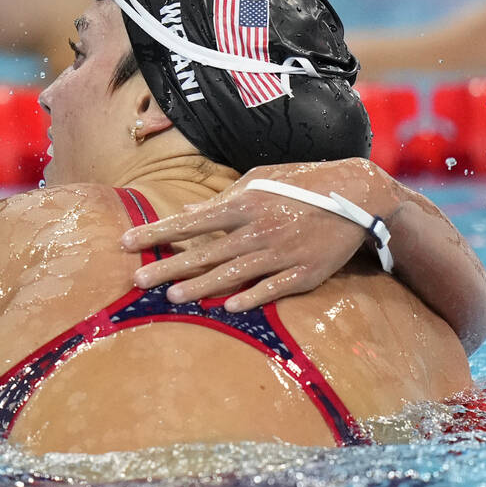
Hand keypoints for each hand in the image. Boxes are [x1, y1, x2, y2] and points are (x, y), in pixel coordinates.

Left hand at [119, 159, 400, 310]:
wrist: (359, 196)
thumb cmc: (302, 183)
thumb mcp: (261, 178)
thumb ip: (226, 197)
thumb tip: (191, 211)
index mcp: (245, 203)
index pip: (191, 220)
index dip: (157, 232)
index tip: (126, 242)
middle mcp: (259, 229)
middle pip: (205, 251)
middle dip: (168, 267)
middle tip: (136, 280)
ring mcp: (282, 252)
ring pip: (234, 273)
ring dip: (200, 286)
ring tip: (170, 297)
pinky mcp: (306, 272)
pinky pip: (274, 288)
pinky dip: (252, 297)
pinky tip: (227, 307)